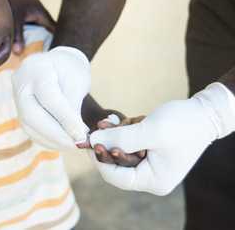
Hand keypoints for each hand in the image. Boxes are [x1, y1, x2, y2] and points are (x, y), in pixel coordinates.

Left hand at [0, 0, 54, 54]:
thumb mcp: (16, 18)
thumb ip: (17, 35)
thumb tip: (18, 53)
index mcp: (44, 18)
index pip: (57, 34)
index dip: (58, 45)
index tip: (57, 58)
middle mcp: (42, 18)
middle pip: (50, 36)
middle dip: (48, 47)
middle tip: (47, 62)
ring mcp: (36, 18)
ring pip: (41, 34)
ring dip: (38, 44)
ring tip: (37, 59)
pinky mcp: (29, 18)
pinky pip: (33, 32)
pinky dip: (31, 39)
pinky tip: (26, 48)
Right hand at [13, 46, 90, 149]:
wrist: (54, 64)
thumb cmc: (69, 69)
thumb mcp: (77, 80)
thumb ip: (73, 106)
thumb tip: (77, 136)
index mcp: (36, 68)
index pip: (49, 97)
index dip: (65, 119)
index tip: (81, 135)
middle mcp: (20, 83)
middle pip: (32, 115)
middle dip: (56, 134)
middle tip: (78, 144)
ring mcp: (16, 98)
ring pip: (30, 126)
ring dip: (53, 140)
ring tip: (74, 144)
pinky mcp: (19, 112)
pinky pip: (31, 130)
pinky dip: (48, 140)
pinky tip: (64, 142)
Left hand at [89, 83, 234, 194]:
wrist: (204, 112)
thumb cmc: (182, 123)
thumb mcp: (148, 131)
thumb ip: (119, 138)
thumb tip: (93, 140)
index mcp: (153, 180)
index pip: (116, 177)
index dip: (99, 160)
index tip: (89, 141)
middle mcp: (151, 177)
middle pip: (117, 163)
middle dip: (108, 142)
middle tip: (101, 124)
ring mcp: (150, 165)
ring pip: (121, 151)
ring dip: (116, 133)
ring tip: (115, 119)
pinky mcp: (149, 152)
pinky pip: (129, 144)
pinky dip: (125, 131)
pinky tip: (127, 119)